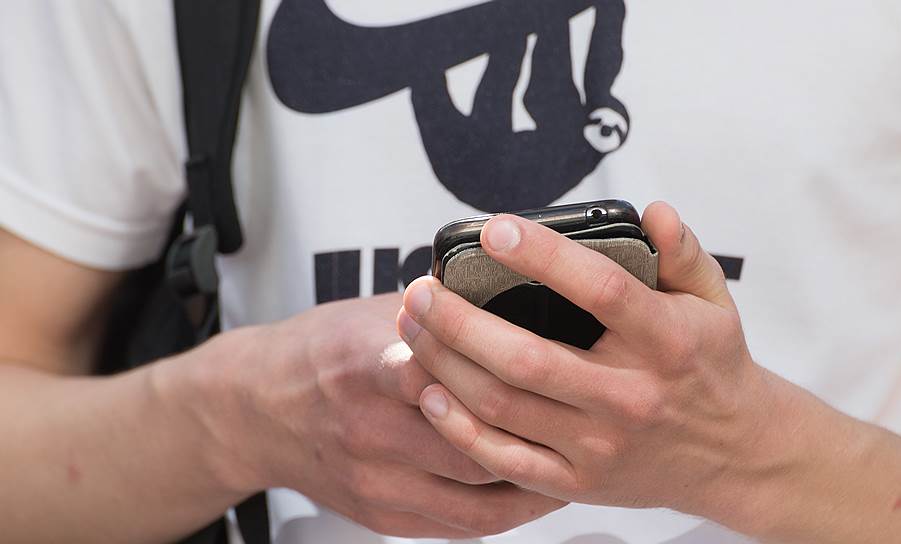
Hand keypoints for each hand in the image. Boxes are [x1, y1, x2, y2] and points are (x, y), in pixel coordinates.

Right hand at [191, 294, 564, 537]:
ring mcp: (376, 480)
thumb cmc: (321, 353)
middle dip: (537, 438)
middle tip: (586, 425)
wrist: (257, 408)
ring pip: (476, 498)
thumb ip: (440, 314)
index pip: (448, 372)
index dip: (509, 374)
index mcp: (369, 366)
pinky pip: (459, 526)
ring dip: (534, 485)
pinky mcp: (381, 513)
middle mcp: (371, 429)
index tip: (561, 369)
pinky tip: (533, 491)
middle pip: (474, 446)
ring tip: (575, 463)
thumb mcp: (376, 314)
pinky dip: (505, 512)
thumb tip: (512, 293)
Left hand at [398, 203, 794, 531]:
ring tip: (412, 326)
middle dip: (458, 321)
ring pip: (503, 406)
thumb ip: (683, 253)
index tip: (494, 228)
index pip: (601, 290)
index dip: (544, 256)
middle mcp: (630, 397)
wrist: (735, 456)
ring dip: (445, 364)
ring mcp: (600, 446)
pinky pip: (504, 460)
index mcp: (667, 341)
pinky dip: (459, 428)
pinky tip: (429, 392)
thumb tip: (655, 211)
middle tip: (420, 289)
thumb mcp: (714, 301)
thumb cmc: (712, 366)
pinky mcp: (578, 482)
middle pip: (526, 358)